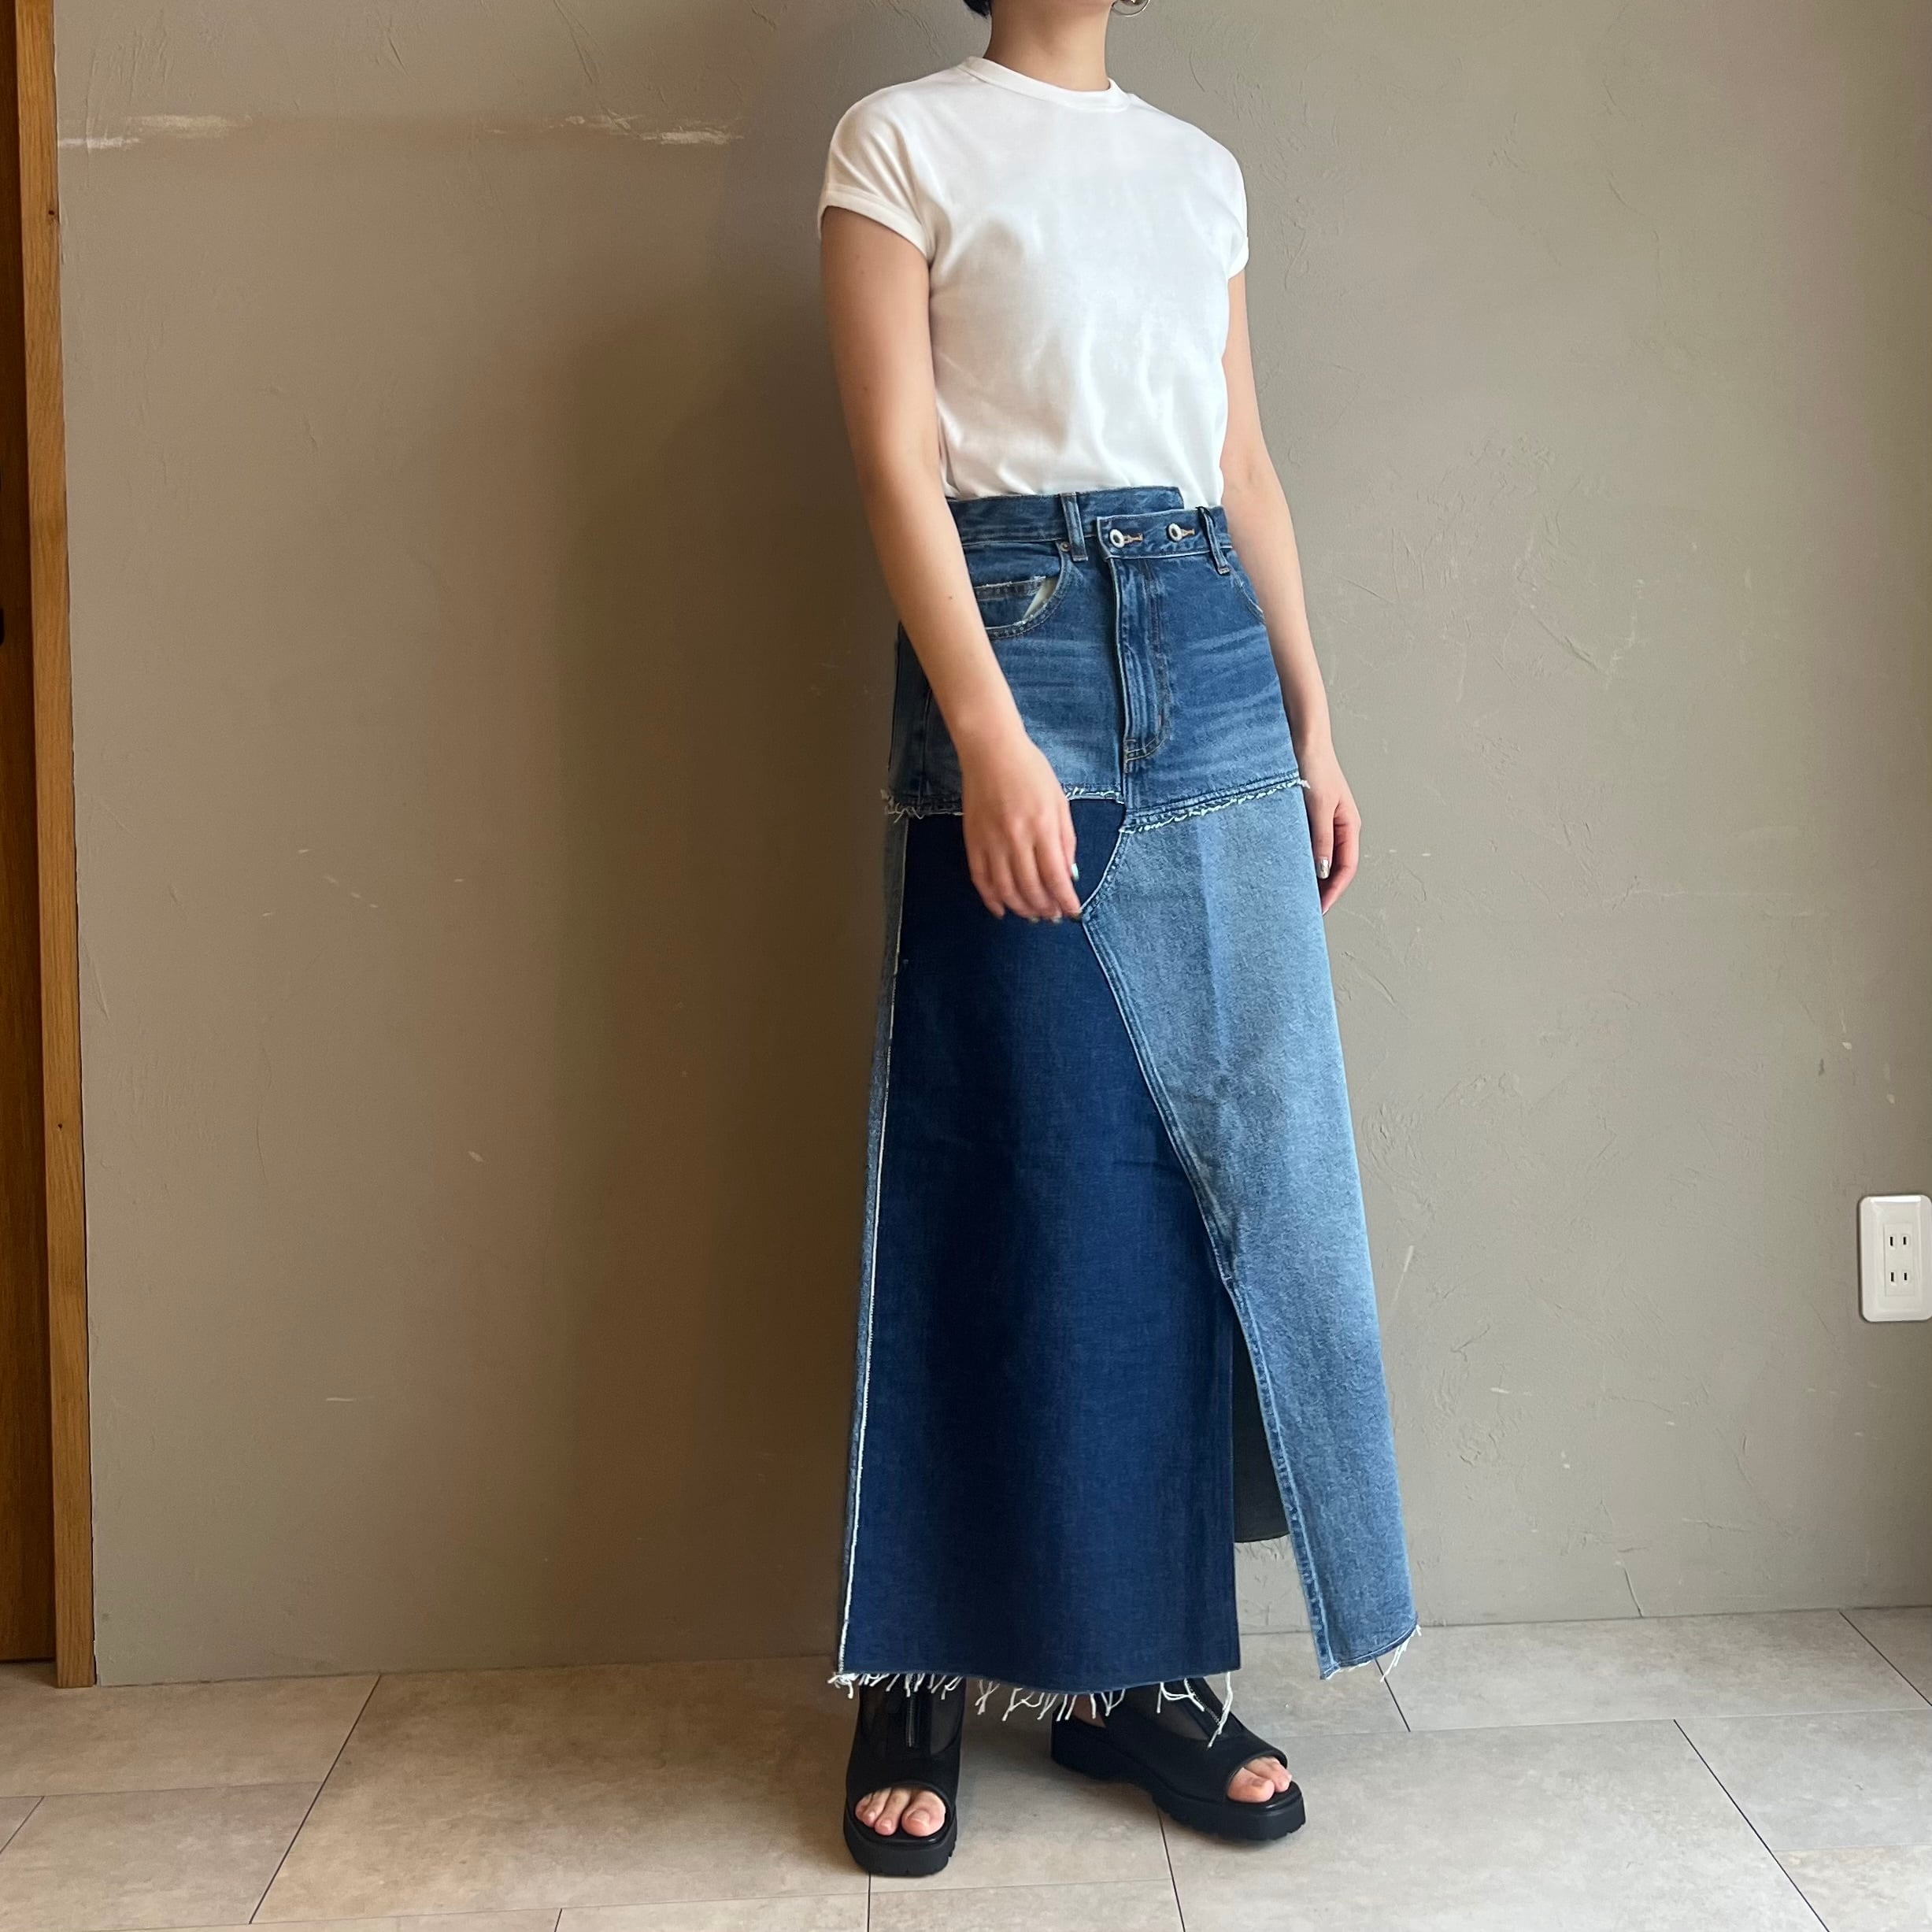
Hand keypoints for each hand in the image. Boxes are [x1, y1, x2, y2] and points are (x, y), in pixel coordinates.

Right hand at [957, 726, 1082, 921]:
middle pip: (1031, 888)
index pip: (1055, 876)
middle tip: (1053, 916)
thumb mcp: (1059, 802)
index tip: (1073, 913)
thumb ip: (1065, 840)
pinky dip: (991, 899)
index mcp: (1042, 826)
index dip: (1065, 901)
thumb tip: (1068, 875)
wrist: (991, 752)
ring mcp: (991, 841)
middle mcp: (1016, 838)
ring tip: (1032, 915)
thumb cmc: (1031, 772)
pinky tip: (1002, 909)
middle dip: (1045, 908)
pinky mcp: (973, 841)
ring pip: (1006, 889)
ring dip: (1021, 908)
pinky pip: (981, 879)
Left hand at [1296, 743, 1359, 912]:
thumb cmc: (1314, 767)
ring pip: (1316, 857)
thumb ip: (1321, 840)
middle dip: (1321, 888)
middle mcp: (1336, 826)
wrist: (1299, 738)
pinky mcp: (1303, 815)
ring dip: (1307, 875)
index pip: (1345, 868)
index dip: (1333, 891)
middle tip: (1301, 909)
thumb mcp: (1319, 807)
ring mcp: (1320, 821)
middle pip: (1332, 866)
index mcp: (1348, 825)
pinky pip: (1302, 844)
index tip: (1318, 910)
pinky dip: (1295, 858)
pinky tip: (1281, 868)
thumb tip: (1322, 872)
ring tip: (1290, 894)